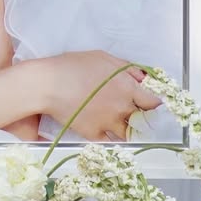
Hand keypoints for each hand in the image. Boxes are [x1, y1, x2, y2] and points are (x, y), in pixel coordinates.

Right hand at [41, 51, 161, 141]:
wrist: (46, 84)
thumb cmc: (72, 66)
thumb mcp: (102, 58)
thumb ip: (126, 69)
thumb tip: (143, 79)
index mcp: (127, 87)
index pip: (153, 102)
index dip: (154, 103)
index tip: (151, 103)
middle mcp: (122, 107)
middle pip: (144, 119)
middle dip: (143, 117)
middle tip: (139, 114)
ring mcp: (108, 123)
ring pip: (129, 133)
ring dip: (129, 129)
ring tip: (124, 124)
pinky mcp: (94, 134)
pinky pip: (111, 142)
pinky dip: (113, 139)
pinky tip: (110, 134)